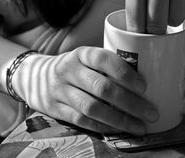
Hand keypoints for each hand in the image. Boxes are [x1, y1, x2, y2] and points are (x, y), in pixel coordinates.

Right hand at [12, 47, 158, 134]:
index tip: (144, 87)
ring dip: (119, 120)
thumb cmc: (72, 68)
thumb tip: (144, 81)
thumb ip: (106, 66)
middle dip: (130, 103)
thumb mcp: (85, 58)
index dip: (124, 73)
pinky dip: (102, 126)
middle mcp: (69, 70)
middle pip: (102, 88)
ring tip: (139, 127)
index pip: (104, 59)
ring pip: (92, 108)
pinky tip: (118, 130)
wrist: (33, 76)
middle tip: (151, 113)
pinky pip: (81, 120)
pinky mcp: (54, 109)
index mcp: (81, 54)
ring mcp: (60, 90)